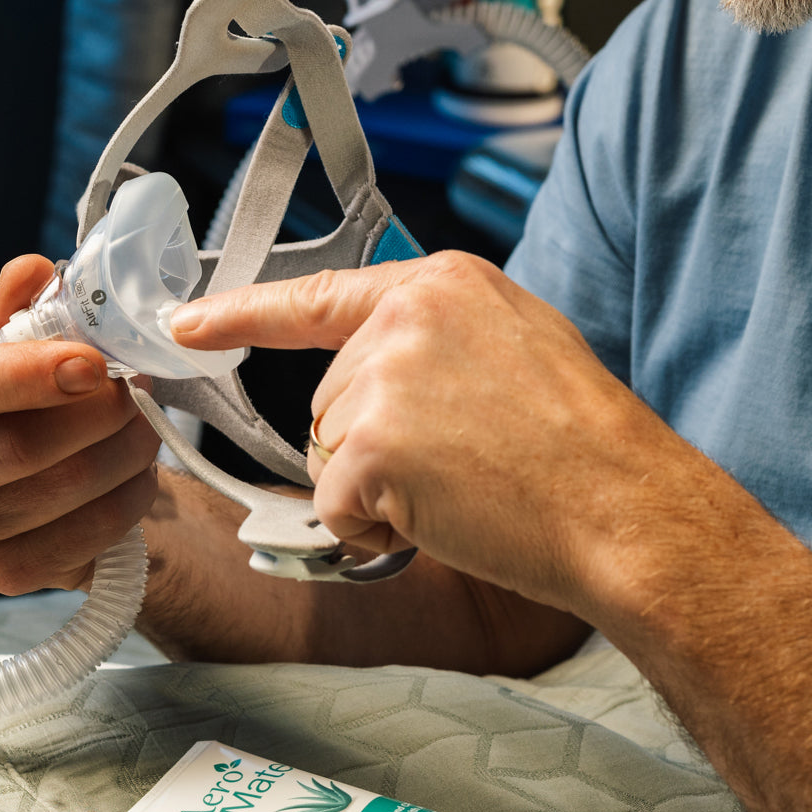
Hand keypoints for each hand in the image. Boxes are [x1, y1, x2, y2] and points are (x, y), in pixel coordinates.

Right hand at [0, 255, 160, 593]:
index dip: (31, 374)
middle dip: (98, 414)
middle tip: (138, 387)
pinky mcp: (3, 575)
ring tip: (145, 422)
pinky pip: (86, 537)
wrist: (25, 478)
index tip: (93, 363)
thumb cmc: (6, 397)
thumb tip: (31, 273)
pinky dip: (128, 499)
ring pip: (63, 492)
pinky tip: (138, 473)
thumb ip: (9, 306)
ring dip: (125, 452)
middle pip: (19, 449)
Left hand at [169, 251, 716, 616]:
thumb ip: (439, 341)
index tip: (188, 323)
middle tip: (459, 464)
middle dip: (371, 444)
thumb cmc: (583, 445)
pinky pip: (335, 504)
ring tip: (461, 489)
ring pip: (328, 452)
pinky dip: (373, 529)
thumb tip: (383, 371)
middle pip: (329, 399)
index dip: (244, 315)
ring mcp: (385, 378)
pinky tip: (439, 520)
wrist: (624, 507)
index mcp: (440, 283)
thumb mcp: (517, 346)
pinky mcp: (372, 445)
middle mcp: (404, 317)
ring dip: (376, 488)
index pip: (317, 296)